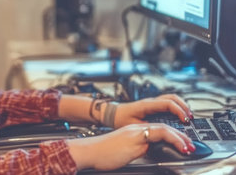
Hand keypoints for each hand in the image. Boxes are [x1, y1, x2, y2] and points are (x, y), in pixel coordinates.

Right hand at [67, 122, 194, 170]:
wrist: (89, 152)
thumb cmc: (102, 154)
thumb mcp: (124, 151)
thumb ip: (137, 149)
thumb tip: (150, 152)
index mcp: (132, 132)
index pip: (157, 129)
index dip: (172, 136)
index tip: (182, 144)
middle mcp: (135, 129)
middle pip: (162, 127)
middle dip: (179, 136)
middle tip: (190, 146)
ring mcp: (135, 133)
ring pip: (163, 128)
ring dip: (179, 137)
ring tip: (188, 147)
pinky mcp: (134, 139)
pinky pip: (158, 135)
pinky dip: (172, 139)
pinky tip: (179, 147)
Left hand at [113, 94, 193, 127]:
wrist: (112, 114)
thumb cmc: (121, 119)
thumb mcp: (134, 126)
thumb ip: (148, 128)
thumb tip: (161, 132)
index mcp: (147, 105)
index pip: (167, 103)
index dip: (179, 111)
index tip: (185, 120)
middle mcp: (150, 102)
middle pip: (172, 98)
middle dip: (183, 107)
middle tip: (190, 118)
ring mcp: (152, 103)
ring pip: (171, 98)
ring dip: (181, 106)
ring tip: (188, 116)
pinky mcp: (152, 106)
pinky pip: (167, 103)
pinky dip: (176, 107)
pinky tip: (179, 116)